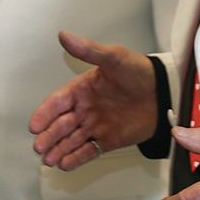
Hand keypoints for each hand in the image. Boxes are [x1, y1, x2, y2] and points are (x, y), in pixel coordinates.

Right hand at [29, 31, 158, 168]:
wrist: (164, 92)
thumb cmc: (139, 71)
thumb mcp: (114, 57)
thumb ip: (89, 50)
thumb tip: (65, 36)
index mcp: (82, 88)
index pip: (57, 102)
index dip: (45, 114)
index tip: (34, 125)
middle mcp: (85, 108)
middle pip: (61, 125)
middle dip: (49, 136)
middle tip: (39, 147)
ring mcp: (96, 125)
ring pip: (71, 140)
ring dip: (59, 149)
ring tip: (49, 159)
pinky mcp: (108, 140)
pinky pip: (88, 151)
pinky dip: (76, 158)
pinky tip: (65, 164)